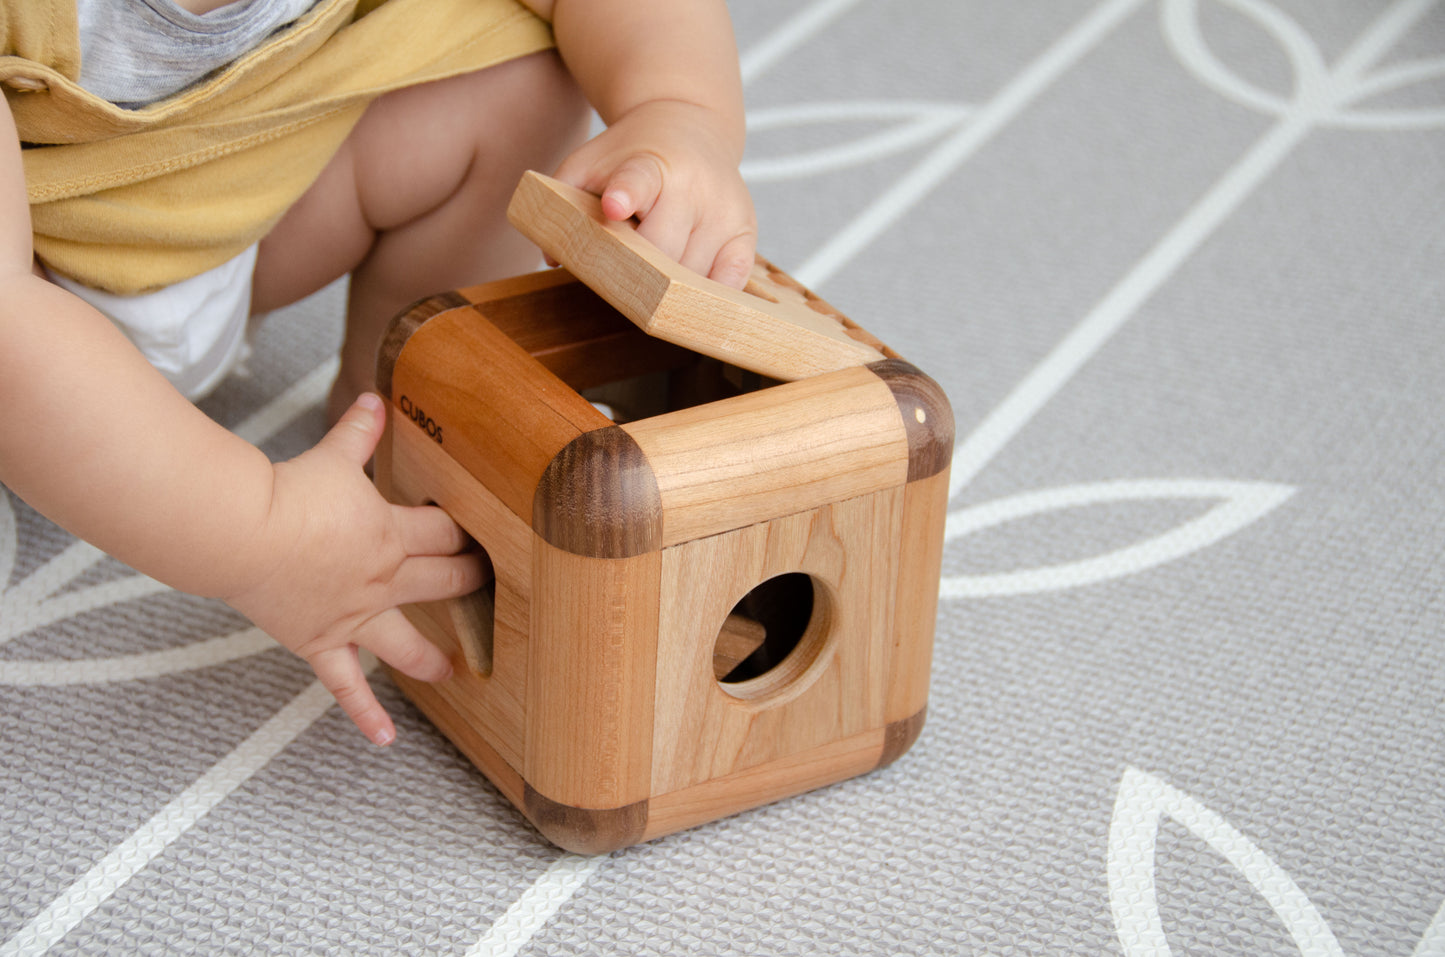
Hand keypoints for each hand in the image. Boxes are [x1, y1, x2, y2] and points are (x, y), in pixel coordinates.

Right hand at [224, 394, 483, 745]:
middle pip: (442, 583)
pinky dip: (365, 713)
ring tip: (456, 669)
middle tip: (487, 586)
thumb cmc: (288, 492)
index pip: (446, 535)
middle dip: (468, 583)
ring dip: (433, 656)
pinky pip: (346, 685)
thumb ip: (360, 431)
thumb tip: (375, 397)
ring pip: (406, 644)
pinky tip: (385, 738)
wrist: (244, 530)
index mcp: (391, 535)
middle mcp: (382, 580)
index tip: (482, 536)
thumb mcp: (333, 456)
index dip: (466, 533)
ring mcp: (353, 616)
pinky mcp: (320, 641)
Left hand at [553, 99, 756, 288]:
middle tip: (621, 275)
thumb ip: (561, 201)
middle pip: (663, 252)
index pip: (637, 181)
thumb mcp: (590, 163)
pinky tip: (691, 293)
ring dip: (669, 287)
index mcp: (651, 164)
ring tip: (654, 271)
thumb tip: (554, 257)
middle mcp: (694, 186)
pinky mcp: (746, 230)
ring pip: (693, 275)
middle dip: (638, 272)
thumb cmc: (632, 154)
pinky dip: (710, 295)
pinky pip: (731, 281)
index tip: (613, 205)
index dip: (625, 194)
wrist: (690, 124)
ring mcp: (725, 210)